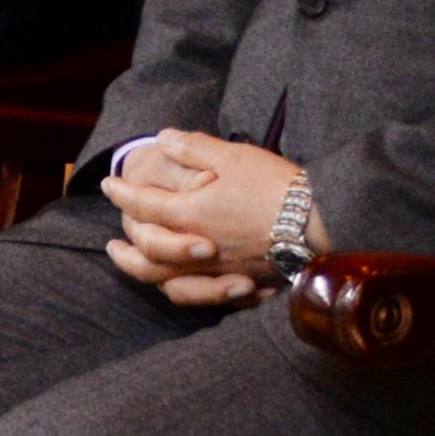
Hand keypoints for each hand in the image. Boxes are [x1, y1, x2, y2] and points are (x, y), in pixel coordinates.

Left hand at [103, 129, 304, 307]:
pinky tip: (175, 284)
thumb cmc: (279, 186)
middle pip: (146, 254)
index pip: (142, 206)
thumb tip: (162, 138)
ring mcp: (218, 270)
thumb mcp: (234, 156)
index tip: (109, 186)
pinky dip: (180, 292)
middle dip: (124, 247)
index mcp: (191, 214)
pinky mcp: (239, 284)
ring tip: (135, 267)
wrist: (325, 222)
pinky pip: (200, 297)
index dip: (121, 194)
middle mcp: (197, 248)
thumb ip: (193, 147)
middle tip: (111, 242)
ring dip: (143, 274)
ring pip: (167, 282)